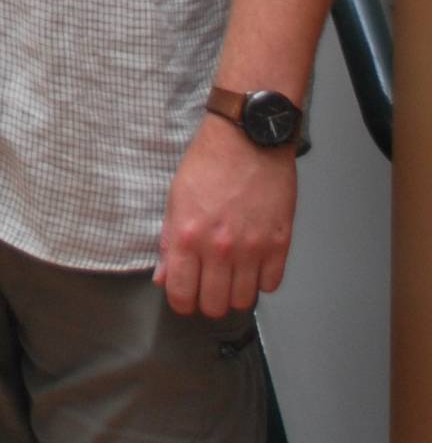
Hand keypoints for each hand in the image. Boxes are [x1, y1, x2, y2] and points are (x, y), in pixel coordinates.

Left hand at [154, 115, 296, 317]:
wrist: (248, 136)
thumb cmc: (210, 161)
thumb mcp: (176, 198)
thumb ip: (168, 242)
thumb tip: (164, 277)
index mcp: (187, 235)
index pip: (181, 294)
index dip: (181, 302)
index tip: (185, 298)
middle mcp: (219, 247)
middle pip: (214, 305)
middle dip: (208, 301)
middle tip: (209, 287)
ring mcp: (252, 248)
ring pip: (243, 301)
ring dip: (236, 293)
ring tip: (232, 276)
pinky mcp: (279, 243)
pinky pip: (271, 284)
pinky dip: (262, 280)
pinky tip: (254, 263)